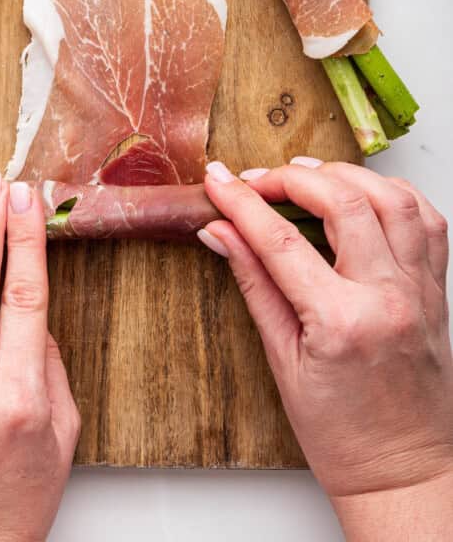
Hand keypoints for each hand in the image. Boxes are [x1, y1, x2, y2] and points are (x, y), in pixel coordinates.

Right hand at [199, 159, 452, 538]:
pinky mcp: (436, 289)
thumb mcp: (282, 361)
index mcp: (342, 322)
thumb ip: (254, 285)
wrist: (403, 471)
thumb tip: (220, 234)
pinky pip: (427, 221)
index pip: (280, 240)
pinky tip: (362, 194)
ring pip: (393, 199)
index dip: (242, 202)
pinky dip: (393, 194)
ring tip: (307, 176)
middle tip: (257, 180)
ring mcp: (419, 290)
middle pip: (342, 202)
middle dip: (291, 178)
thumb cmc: (343, 434)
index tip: (217, 182)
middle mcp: (388, 297)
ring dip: (345, 175)